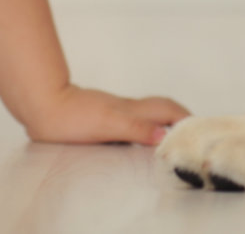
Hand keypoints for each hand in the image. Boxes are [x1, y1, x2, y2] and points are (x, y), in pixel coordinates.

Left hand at [27, 85, 189, 145]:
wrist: (43, 106)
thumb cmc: (72, 117)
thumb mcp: (108, 124)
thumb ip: (137, 128)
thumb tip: (165, 135)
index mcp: (132, 109)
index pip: (167, 109)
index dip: (185, 116)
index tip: (201, 127)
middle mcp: (126, 108)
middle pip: (161, 107)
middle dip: (179, 116)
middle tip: (192, 130)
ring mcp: (114, 111)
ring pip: (146, 113)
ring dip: (162, 121)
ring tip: (171, 136)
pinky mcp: (102, 117)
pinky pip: (131, 120)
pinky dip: (143, 127)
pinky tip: (136, 138)